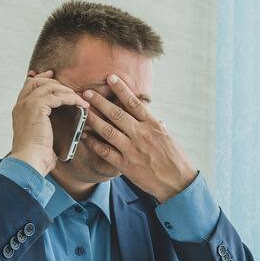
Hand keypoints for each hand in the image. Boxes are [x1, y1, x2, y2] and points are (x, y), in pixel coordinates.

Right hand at [8, 70, 89, 174]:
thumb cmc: (36, 155)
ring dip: (66, 91)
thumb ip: (48, 126)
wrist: (29, 161)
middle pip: (37, 81)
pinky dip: (70, 98)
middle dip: (54, 80)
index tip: (52, 76)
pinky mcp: (36, 107)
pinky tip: (79, 103)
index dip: (41, 79)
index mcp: (19, 111)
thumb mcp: (41, 137)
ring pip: (49, 87)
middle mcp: (21, 105)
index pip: (28, 86)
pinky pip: (56, 96)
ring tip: (79, 99)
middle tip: (70, 87)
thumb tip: (65, 124)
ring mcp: (27, 105)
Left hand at [81, 74, 196, 202]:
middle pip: (117, 114)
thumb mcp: (168, 138)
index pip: (134, 103)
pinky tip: (84, 136)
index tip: (110, 78)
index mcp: (153, 125)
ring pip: (108, 131)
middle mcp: (141, 135)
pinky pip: (106, 152)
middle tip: (87, 92)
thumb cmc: (174, 159)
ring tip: (82, 110)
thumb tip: (155, 117)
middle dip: (100, 102)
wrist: (177, 182)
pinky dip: (94, 143)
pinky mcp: (126, 165)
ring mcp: (132, 150)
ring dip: (93, 119)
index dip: (121, 89)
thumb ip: (157, 127)